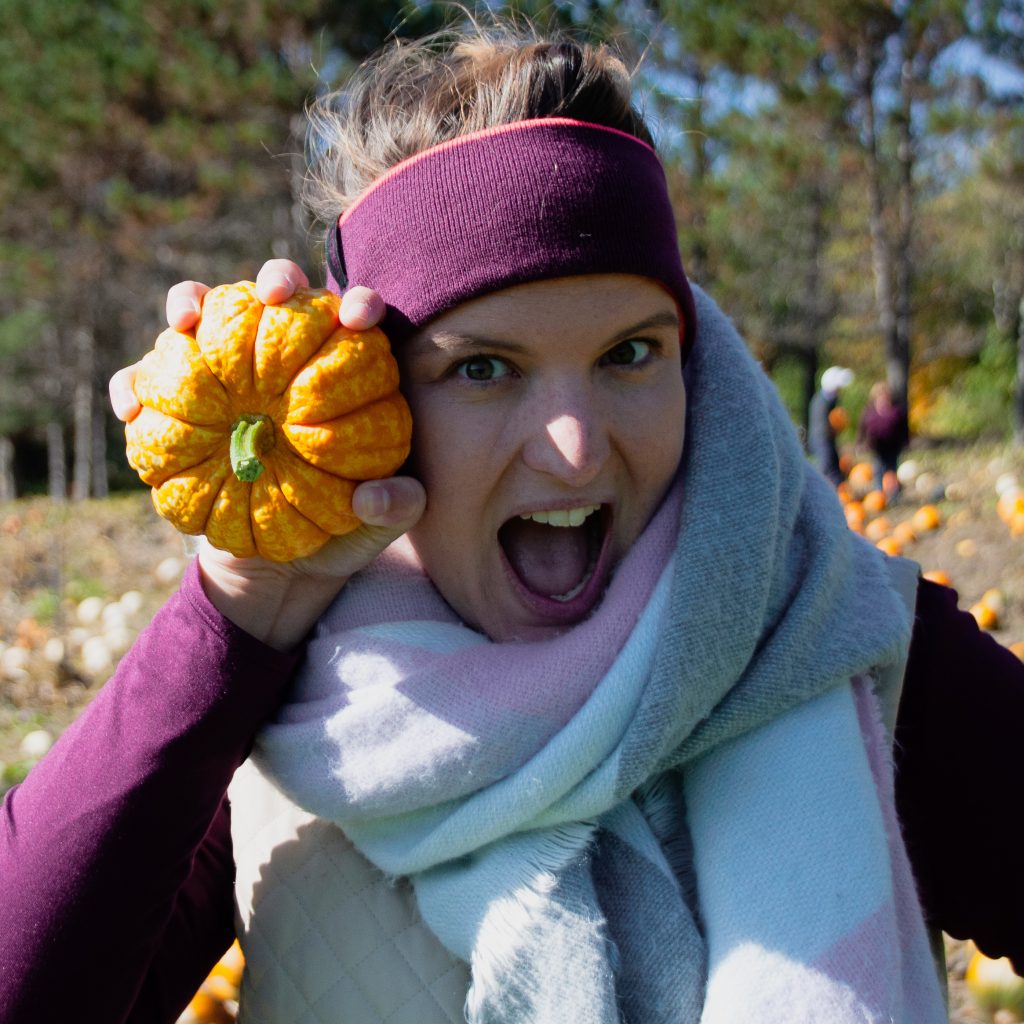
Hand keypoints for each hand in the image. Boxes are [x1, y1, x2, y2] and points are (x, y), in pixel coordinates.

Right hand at [110, 259, 415, 647]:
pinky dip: (133, 387)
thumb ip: (399, 506)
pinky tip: (130, 409)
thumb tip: (375, 495)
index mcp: (340, 377)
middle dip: (276, 280)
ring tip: (185, 322)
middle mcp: (282, 363)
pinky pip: (145, 384)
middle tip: (274, 296)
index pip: (353, 323)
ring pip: (204, 316)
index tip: (360, 317)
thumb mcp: (380, 526)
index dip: (357, 304)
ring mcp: (227, 378)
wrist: (278, 569)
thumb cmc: (337, 532)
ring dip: (190, 304)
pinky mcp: (180, 407)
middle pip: (278, 297)